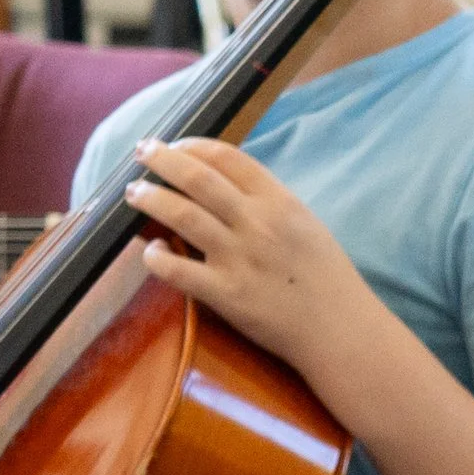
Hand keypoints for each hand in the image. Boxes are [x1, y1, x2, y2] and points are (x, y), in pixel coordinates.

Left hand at [127, 137, 372, 384]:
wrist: (340, 330)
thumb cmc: (325, 279)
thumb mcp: (305, 225)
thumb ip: (269, 203)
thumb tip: (227, 186)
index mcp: (279, 201)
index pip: (227, 157)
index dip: (194, 145)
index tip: (176, 144)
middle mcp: (257, 223)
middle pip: (198, 177)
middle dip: (163, 159)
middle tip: (142, 152)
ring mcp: (240, 258)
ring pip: (182, 214)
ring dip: (150, 198)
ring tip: (133, 192)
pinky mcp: (227, 295)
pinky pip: (178, 270)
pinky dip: (156, 257)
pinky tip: (149, 251)